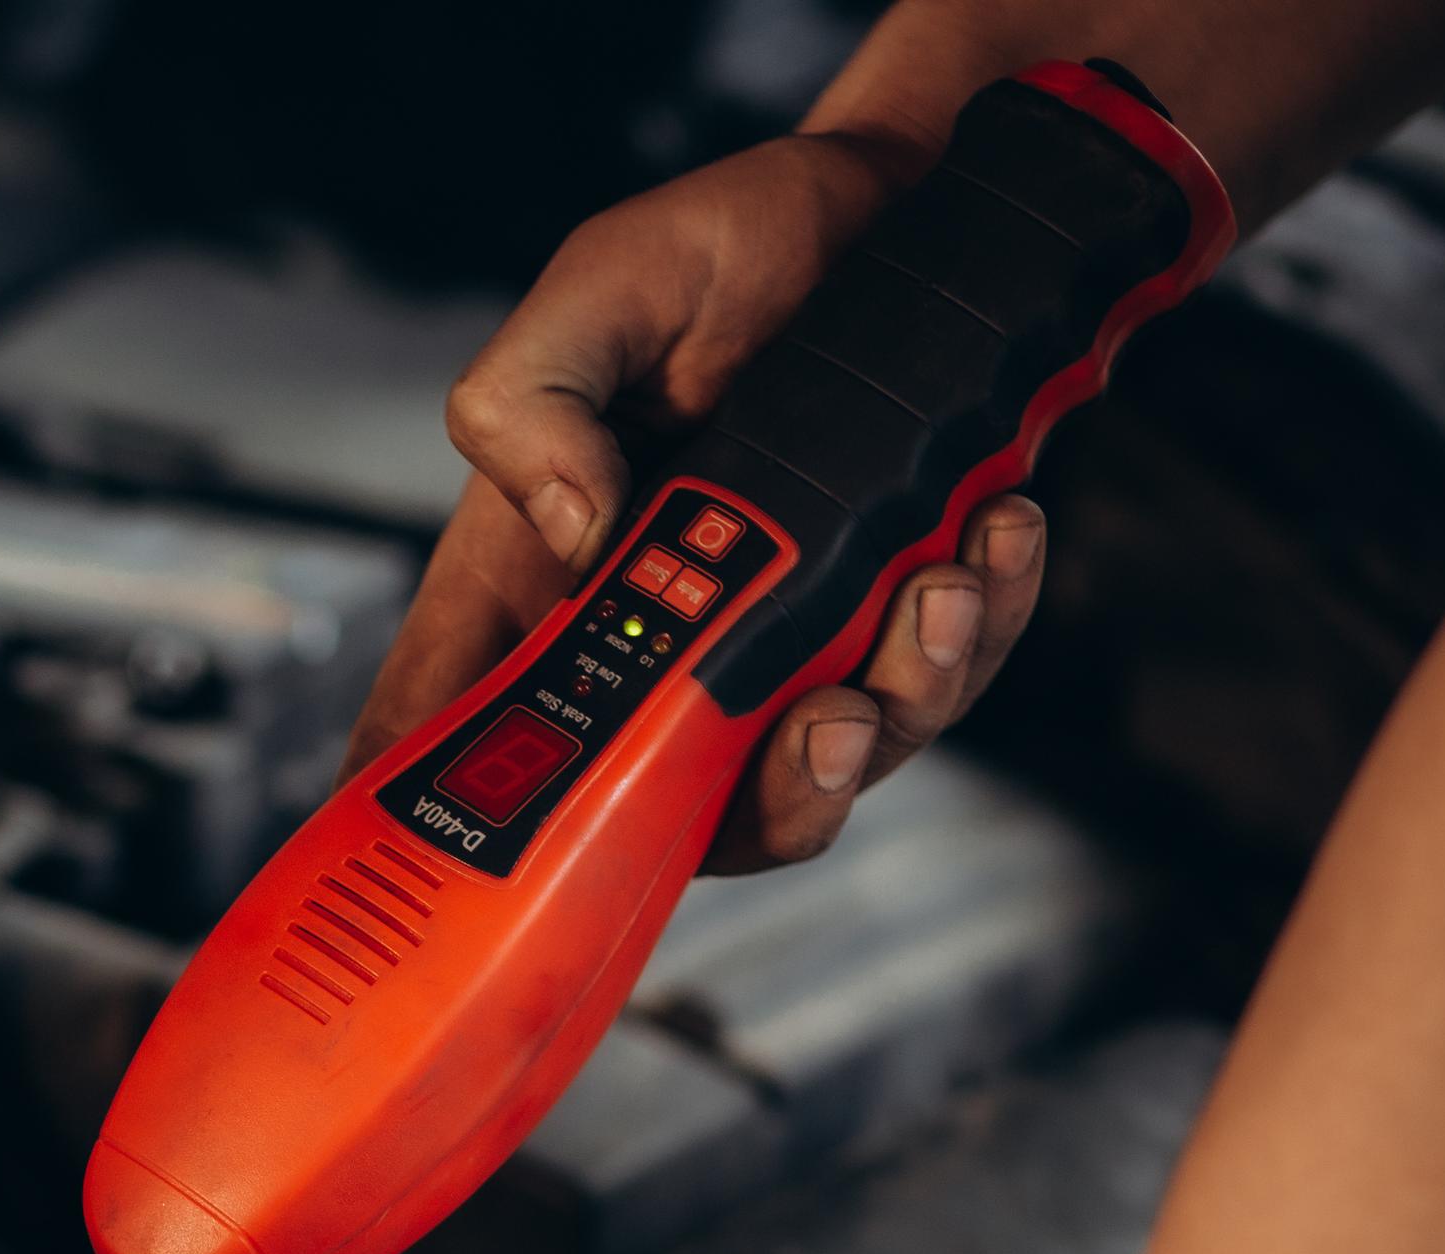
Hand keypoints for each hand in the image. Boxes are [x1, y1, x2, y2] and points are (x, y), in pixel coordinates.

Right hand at [348, 133, 1049, 873]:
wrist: (895, 200)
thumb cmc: (725, 247)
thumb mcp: (598, 288)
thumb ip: (532, 403)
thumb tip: (581, 536)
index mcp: (535, 582)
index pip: (452, 737)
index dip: (459, 835)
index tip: (514, 862)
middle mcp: (648, 642)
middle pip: (664, 815)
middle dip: (765, 802)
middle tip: (829, 720)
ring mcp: (769, 646)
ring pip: (821, 771)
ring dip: (902, 702)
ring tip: (942, 586)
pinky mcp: (877, 623)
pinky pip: (933, 688)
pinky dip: (980, 634)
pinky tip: (992, 540)